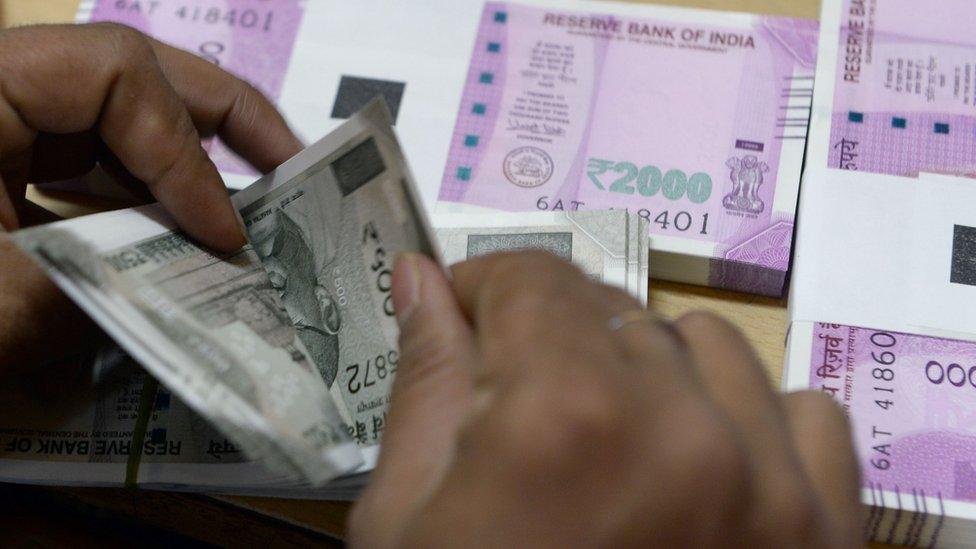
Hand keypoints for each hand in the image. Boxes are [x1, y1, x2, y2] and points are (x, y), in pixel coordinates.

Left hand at [0, 23, 301, 370]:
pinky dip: (130, 202)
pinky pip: (74, 169)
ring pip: (106, 120)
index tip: (227, 235)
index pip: (116, 76)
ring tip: (248, 206)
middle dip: (217, 116)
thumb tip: (193, 278)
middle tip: (292, 164)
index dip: (187, 152)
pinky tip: (170, 243)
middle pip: (126, 72)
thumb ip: (103, 284)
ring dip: (181, 163)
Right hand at [349, 252, 860, 546]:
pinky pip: (806, 415)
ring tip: (617, 447)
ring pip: (710, 348)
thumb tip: (421, 278)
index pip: (535, 279)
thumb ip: (427, 379)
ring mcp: (774, 485)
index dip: (487, 290)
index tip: (471, 319)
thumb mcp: (409, 520)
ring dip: (655, 373)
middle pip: (615, 311)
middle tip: (528, 416)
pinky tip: (705, 470)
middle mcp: (686, 430)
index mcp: (564, 417)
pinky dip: (752, 423)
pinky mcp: (827, 536)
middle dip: (558, 344)